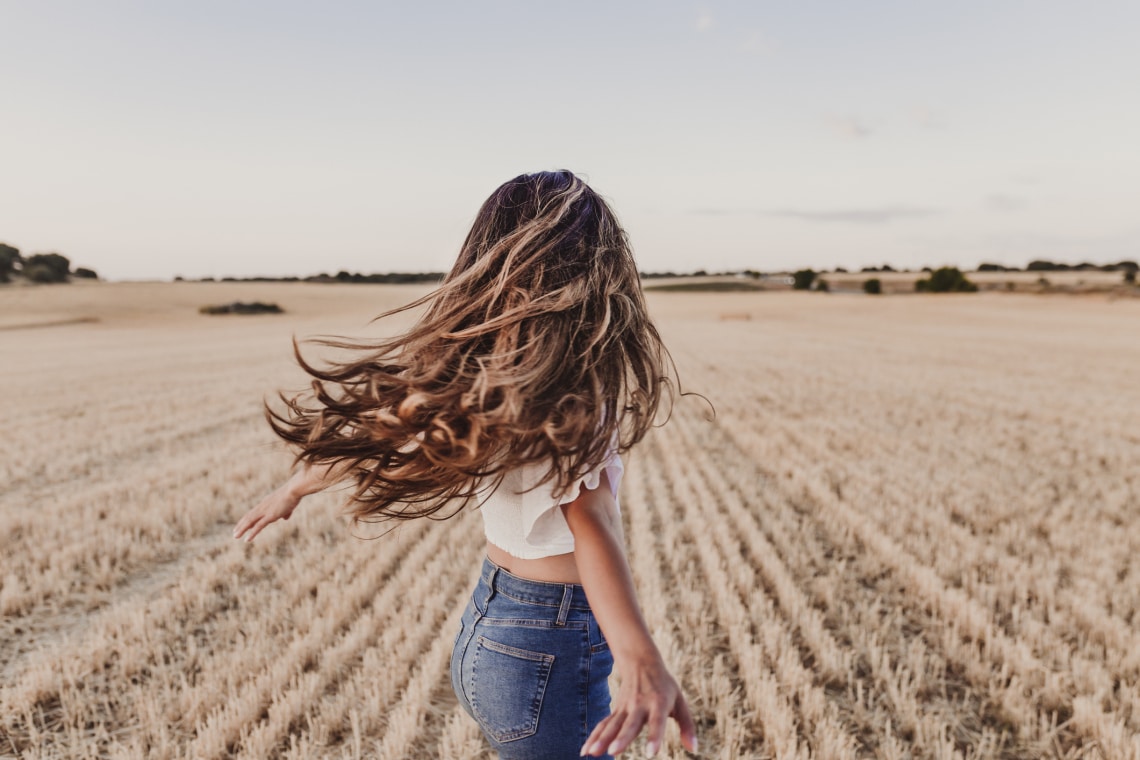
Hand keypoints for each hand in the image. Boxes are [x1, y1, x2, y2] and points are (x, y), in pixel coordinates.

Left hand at [233, 484, 301, 542]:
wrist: (293, 490)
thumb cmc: (293, 495)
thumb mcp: (287, 505)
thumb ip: (285, 512)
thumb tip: (286, 518)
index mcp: (266, 503)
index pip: (253, 512)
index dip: (247, 519)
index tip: (241, 524)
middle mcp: (262, 507)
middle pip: (248, 517)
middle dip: (241, 525)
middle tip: (235, 532)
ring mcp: (265, 512)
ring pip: (250, 522)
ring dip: (242, 529)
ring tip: (235, 536)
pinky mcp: (269, 516)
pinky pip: (258, 526)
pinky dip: (252, 533)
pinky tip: (246, 540)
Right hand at [581, 655, 697, 756]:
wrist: (641, 662)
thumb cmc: (665, 686)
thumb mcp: (680, 702)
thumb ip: (687, 725)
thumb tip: (694, 749)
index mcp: (659, 703)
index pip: (657, 722)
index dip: (654, 736)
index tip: (651, 753)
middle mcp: (640, 705)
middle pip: (630, 724)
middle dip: (621, 739)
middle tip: (613, 752)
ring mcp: (625, 707)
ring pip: (612, 725)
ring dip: (602, 739)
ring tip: (591, 753)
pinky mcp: (616, 710)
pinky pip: (604, 725)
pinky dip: (594, 737)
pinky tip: (585, 751)